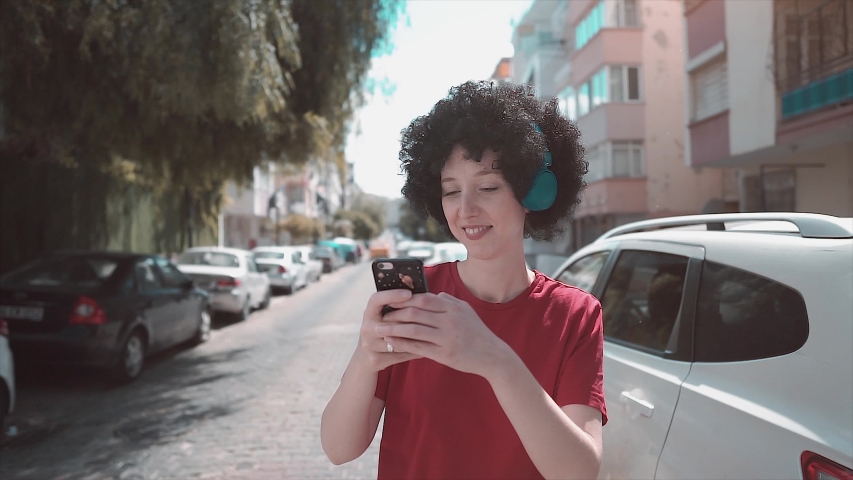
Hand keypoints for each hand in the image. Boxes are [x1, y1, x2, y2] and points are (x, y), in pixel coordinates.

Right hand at [355, 289, 422, 371]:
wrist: (366, 358)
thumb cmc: (383, 331)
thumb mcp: (385, 317)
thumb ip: (399, 307)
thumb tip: (425, 294)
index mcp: (369, 312)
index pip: (377, 299)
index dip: (392, 295)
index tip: (408, 293)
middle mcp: (366, 328)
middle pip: (390, 321)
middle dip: (410, 320)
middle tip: (430, 316)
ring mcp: (369, 345)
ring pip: (397, 340)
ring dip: (416, 337)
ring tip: (432, 331)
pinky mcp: (375, 359)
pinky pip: (400, 354)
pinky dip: (414, 351)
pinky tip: (427, 348)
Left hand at [375, 292, 513, 377]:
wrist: (493, 356)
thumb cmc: (477, 332)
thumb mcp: (466, 311)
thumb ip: (448, 301)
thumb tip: (433, 295)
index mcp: (452, 307)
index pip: (423, 298)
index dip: (404, 299)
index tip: (390, 301)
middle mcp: (449, 320)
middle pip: (415, 312)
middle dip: (394, 313)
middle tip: (380, 315)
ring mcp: (446, 337)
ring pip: (413, 329)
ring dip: (393, 329)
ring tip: (379, 329)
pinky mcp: (444, 354)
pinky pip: (418, 347)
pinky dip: (402, 344)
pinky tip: (391, 343)